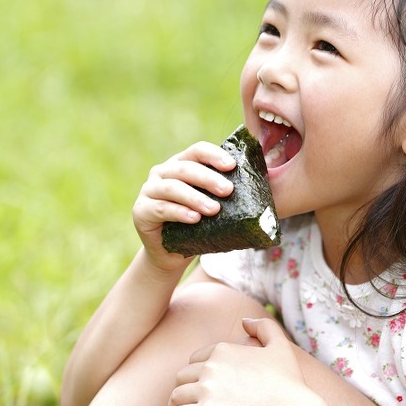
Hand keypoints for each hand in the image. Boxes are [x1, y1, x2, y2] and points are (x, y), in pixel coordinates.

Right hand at [132, 141, 235, 271]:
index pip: (196, 151)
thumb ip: (226, 194)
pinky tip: (194, 218)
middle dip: (209, 178)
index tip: (232, 165)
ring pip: (172, 187)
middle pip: (185, 168)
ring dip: (195, 196)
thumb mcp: (214, 208)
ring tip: (214, 209)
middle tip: (229, 190)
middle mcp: (162, 173)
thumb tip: (264, 188)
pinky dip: (179, 212)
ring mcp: (149, 191)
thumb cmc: (198, 226)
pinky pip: (161, 208)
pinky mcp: (141, 211)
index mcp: (180, 164)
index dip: (214, 155)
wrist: (172, 254)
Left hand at [161, 318, 340, 405]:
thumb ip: (264, 327)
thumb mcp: (281, 347)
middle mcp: (212, 366)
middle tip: (185, 402)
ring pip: (175, 396)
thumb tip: (245, 321)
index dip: (195, 374)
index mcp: (224, 350)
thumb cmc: (289, 383)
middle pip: (182, 377)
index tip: (197, 386)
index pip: (195, 360)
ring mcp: (207, 389)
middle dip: (183, 389)